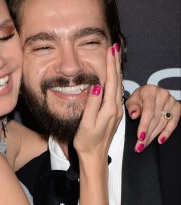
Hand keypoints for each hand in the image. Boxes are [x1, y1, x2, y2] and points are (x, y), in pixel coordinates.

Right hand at [73, 44, 122, 163]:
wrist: (94, 156)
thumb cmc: (87, 141)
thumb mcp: (86, 123)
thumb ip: (92, 104)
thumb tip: (97, 85)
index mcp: (109, 108)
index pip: (111, 81)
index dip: (110, 65)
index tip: (110, 51)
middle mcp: (115, 108)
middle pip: (117, 81)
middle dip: (116, 63)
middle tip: (114, 48)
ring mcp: (115, 111)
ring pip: (117, 86)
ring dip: (116, 70)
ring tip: (114, 58)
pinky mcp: (113, 113)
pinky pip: (115, 92)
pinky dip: (114, 80)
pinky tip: (112, 76)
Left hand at [125, 85, 179, 151]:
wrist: (148, 93)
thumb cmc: (139, 97)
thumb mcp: (131, 100)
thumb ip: (132, 107)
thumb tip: (134, 115)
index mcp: (149, 91)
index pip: (148, 112)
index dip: (144, 126)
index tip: (140, 137)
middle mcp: (162, 95)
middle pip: (155, 119)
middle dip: (147, 134)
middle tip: (140, 145)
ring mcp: (171, 101)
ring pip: (163, 123)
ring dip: (154, 136)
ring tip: (145, 144)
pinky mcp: (177, 107)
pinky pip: (173, 123)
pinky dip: (166, 132)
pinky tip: (160, 139)